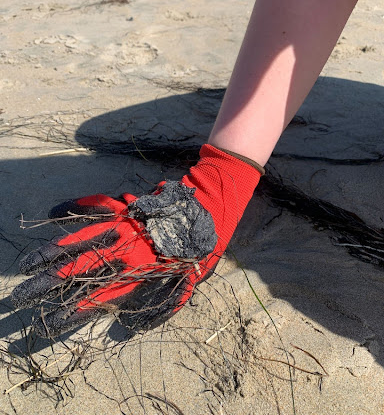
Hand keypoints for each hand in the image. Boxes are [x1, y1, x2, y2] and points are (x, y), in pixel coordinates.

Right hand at [11, 145, 261, 337]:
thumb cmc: (201, 246)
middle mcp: (129, 246)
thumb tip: (130, 328)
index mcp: (143, 269)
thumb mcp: (191, 282)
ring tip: (29, 262)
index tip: (52, 319)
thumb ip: (165, 306)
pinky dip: (76, 207)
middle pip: (84, 266)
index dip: (76, 307)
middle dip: (52, 282)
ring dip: (54, 251)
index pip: (102, 293)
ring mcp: (125, 223)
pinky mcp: (127, 204)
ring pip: (83, 237)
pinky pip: (97, 204)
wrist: (210, 204)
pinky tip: (54, 212)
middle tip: (25, 294)